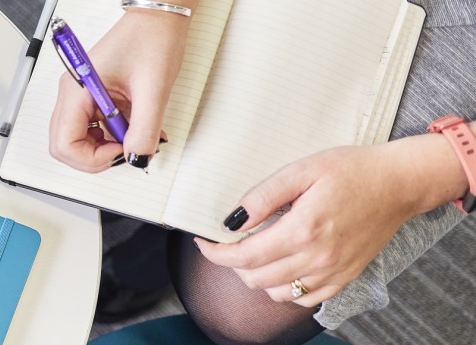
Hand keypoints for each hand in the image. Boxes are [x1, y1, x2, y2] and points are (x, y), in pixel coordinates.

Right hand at [48, 10, 189, 172]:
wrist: (158, 20)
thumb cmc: (151, 39)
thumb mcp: (153, 89)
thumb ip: (144, 130)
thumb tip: (137, 158)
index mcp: (78, 89)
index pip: (64, 143)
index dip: (91, 157)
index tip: (121, 151)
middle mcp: (73, 94)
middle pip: (64, 145)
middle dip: (94, 157)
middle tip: (125, 151)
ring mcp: (82, 96)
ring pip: (78, 140)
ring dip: (105, 147)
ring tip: (133, 136)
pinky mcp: (94, 97)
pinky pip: (94, 128)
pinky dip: (113, 137)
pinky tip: (133, 128)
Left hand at [195, 133, 467, 306]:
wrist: (399, 184)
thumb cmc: (352, 170)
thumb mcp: (302, 170)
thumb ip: (263, 196)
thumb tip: (231, 220)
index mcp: (303, 230)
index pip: (244, 256)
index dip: (216, 253)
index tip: (204, 242)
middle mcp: (318, 258)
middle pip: (255, 278)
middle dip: (232, 263)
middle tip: (230, 242)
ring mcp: (333, 272)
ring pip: (276, 293)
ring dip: (257, 276)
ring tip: (256, 252)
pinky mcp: (345, 278)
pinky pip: (303, 299)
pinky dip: (285, 288)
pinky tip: (282, 266)